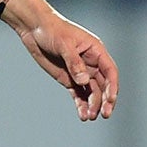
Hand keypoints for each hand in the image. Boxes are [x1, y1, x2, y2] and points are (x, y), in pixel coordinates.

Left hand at [10, 0, 117, 121]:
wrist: (34, 29)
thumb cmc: (52, 30)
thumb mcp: (64, 44)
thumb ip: (74, 63)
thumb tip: (84, 80)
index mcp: (96, 52)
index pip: (110, 72)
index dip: (112, 87)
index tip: (110, 100)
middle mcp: (92, 64)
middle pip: (103, 85)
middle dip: (105, 100)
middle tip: (104, 114)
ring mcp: (80, 72)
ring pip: (91, 92)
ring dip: (92, 105)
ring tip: (89, 117)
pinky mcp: (69, 79)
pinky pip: (78, 94)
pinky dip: (81, 104)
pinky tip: (82, 115)